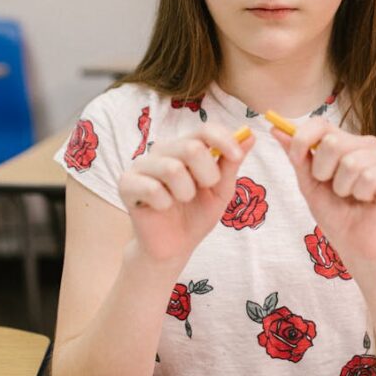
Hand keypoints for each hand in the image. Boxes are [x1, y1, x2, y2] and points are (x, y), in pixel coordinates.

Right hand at [119, 127, 255, 268]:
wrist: (174, 246)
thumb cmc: (196, 214)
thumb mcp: (221, 190)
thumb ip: (231, 163)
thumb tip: (249, 135)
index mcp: (186, 146)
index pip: (205, 129)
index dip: (224, 140)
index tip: (237, 158)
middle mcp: (163, 150)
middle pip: (191, 147)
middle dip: (207, 174)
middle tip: (205, 189)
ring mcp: (142, 165)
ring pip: (172, 168)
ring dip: (186, 192)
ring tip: (182, 201)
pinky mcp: (126, 184)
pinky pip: (152, 188)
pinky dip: (165, 203)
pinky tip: (162, 208)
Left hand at [273, 121, 375, 278]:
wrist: (357, 245)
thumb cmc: (336, 214)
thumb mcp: (309, 184)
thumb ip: (297, 156)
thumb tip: (276, 129)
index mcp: (345, 142)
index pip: (321, 123)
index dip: (302, 139)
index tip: (296, 159)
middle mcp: (367, 144)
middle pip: (333, 143)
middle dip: (323, 173)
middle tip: (335, 190)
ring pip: (351, 162)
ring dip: (343, 188)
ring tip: (352, 197)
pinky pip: (369, 177)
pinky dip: (361, 195)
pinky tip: (368, 200)